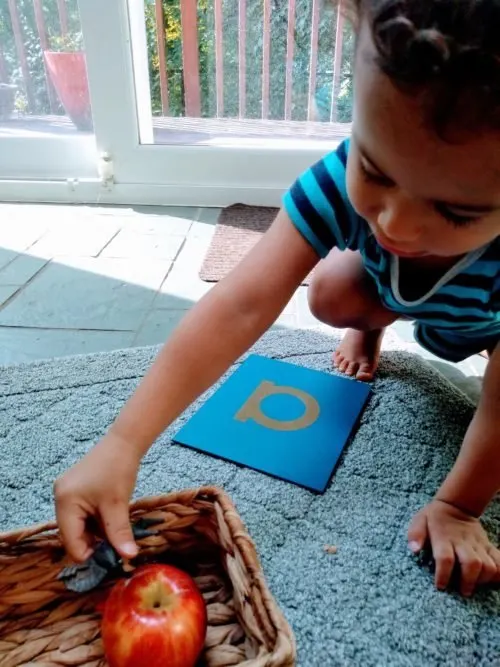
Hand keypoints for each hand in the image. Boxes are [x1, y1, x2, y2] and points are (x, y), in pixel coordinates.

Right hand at [54, 432, 140, 562]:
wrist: (123, 443)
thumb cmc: (119, 470)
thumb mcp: (119, 505)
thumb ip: (120, 533)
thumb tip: (129, 557)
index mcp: (65, 502)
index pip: (70, 541)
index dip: (89, 553)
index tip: (110, 555)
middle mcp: (59, 498)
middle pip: (71, 534)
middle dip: (92, 541)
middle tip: (114, 541)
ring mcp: (64, 493)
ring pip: (77, 525)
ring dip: (94, 531)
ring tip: (113, 524)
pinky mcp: (72, 489)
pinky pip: (79, 514)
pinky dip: (93, 520)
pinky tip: (109, 515)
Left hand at [408, 499, 499, 595]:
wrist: (455, 505)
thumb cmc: (433, 518)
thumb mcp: (419, 520)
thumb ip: (415, 534)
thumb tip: (413, 549)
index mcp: (443, 538)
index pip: (445, 558)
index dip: (443, 574)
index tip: (440, 586)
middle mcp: (462, 542)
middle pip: (472, 563)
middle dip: (469, 581)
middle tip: (463, 592)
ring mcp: (478, 544)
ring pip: (488, 564)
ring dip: (484, 579)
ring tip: (475, 585)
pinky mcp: (488, 546)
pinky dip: (499, 572)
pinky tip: (493, 579)